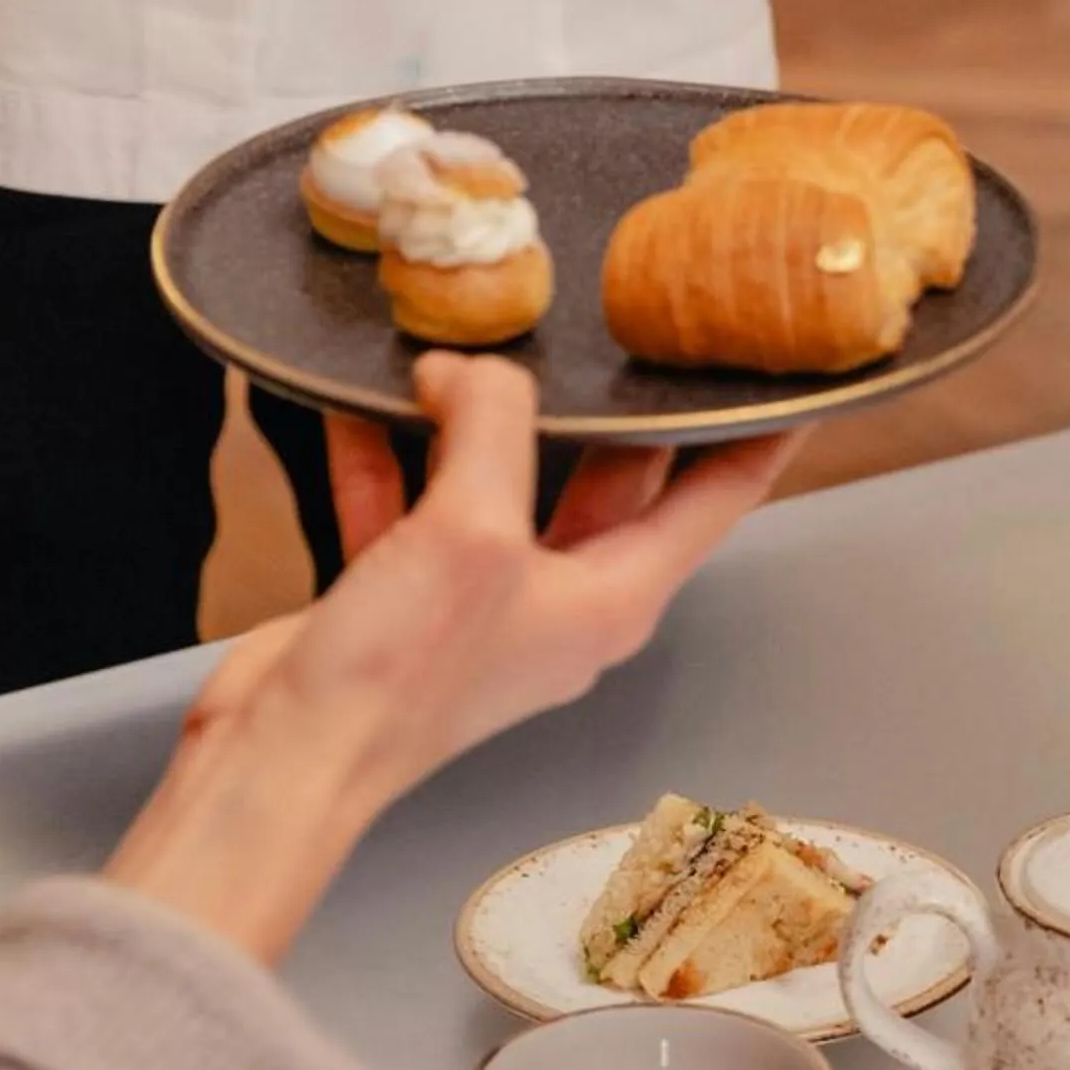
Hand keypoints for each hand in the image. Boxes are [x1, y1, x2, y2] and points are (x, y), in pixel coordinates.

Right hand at [105, 357, 799, 958]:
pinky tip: (358, 396)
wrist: (281, 758)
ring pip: (501, 474)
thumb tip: (466, 366)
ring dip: (475, 411)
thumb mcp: (472, 527)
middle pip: (611, 472)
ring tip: (465, 332)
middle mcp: (559, 596)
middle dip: (606, 397)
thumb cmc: (401, 675)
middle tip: (622, 312)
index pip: (718, 496)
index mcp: (612, 596)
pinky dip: (387, 447)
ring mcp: (479, 597)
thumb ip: (490, 424)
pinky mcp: (403, 591)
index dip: (758, 429)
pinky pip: (409, 495)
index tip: (787, 365)